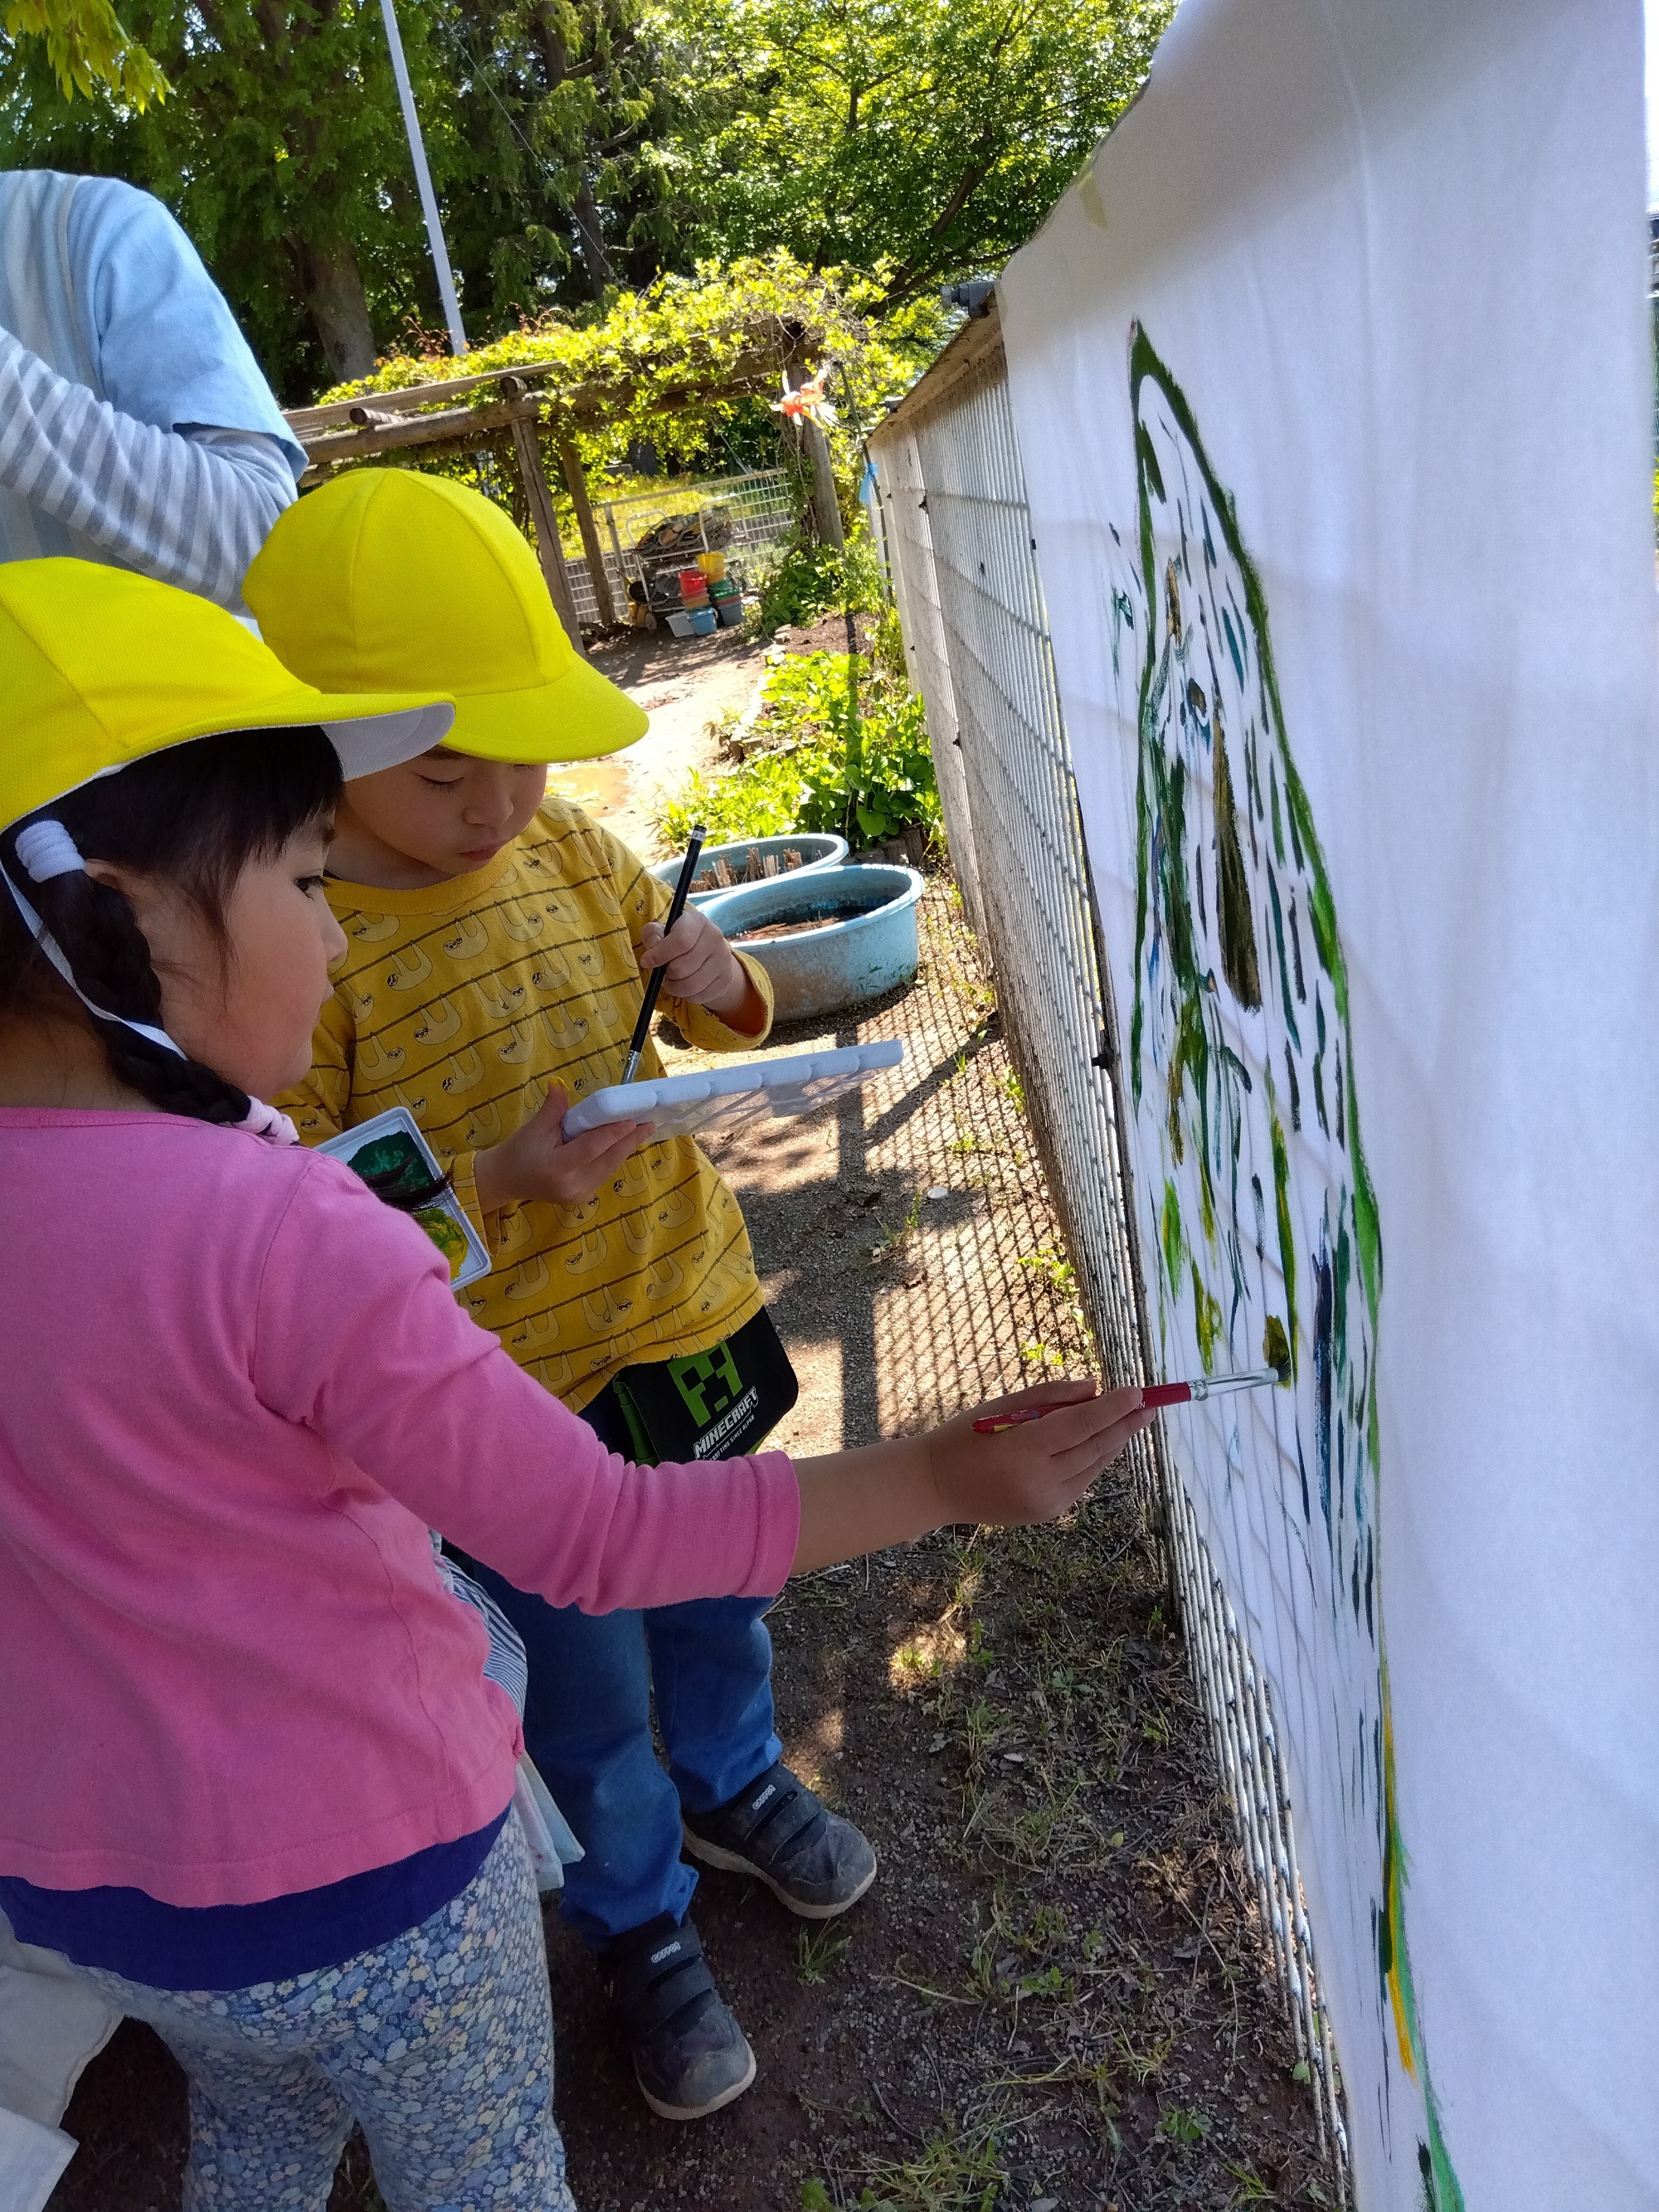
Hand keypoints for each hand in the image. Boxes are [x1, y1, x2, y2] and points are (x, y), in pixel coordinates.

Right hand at [473, 1083, 651, 1212]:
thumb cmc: (518, 1151)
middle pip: (608, 1159)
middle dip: (630, 1140)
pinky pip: (604, 1173)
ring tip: (642, 1130)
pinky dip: (613, 1157)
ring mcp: (580, 1194)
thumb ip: (552, 1109)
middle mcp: (573, 1185)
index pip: (593, 1147)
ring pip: (609, 1167)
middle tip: (649, 1123)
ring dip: (625, 1148)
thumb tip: (561, 1085)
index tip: (633, 1119)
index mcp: (558, 1167)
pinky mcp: (582, 1197)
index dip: (614, 1132)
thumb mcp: (533, 1128)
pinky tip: (624, 1143)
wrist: (505, 1180)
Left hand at [639, 910, 764, 1031]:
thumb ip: (652, 935)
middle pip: (682, 966)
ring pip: (691, 985)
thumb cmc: (678, 940)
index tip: (647, 961)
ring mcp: (723, 959)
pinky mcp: (726, 979)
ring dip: (674, 987)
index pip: (681, 940)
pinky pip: (700, 996)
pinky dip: (687, 996)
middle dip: (667, 973)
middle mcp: (715, 937)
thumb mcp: (662, 931)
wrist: (708, 954)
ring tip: (672, 980)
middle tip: (664, 971)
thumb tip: (654, 946)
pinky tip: (685, 986)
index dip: (660, 954)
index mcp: (698, 921)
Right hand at [926, 1378, 1152, 1527]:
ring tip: (1133, 1420)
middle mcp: (1039, 1481)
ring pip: (1093, 1467)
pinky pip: (1081, 1483)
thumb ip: (1049, 1397)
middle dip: (1124, 1425)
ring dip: (1114, 1443)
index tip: (1137, 1392)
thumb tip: (1094, 1389)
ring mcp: (1046, 1502)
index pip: (1080, 1425)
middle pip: (1094, 1448)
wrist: (937, 1487)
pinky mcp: (1047, 1514)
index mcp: (1023, 1450)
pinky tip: (1103, 1444)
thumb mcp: (1001, 1407)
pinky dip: (1094, 1461)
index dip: (1112, 1408)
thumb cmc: (965, 1437)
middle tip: (1149, 1406)